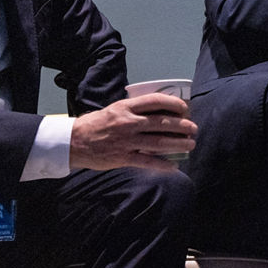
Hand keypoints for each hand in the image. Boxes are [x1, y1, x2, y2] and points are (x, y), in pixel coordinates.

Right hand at [69, 93, 197, 170]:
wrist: (74, 141)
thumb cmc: (97, 124)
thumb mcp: (115, 110)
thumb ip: (134, 110)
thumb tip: (159, 110)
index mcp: (126, 107)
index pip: (155, 101)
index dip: (173, 104)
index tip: (184, 108)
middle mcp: (128, 122)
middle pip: (162, 122)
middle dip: (182, 126)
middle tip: (193, 128)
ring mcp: (126, 140)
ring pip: (159, 142)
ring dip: (178, 144)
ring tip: (190, 144)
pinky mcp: (123, 157)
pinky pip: (147, 161)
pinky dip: (163, 164)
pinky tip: (174, 166)